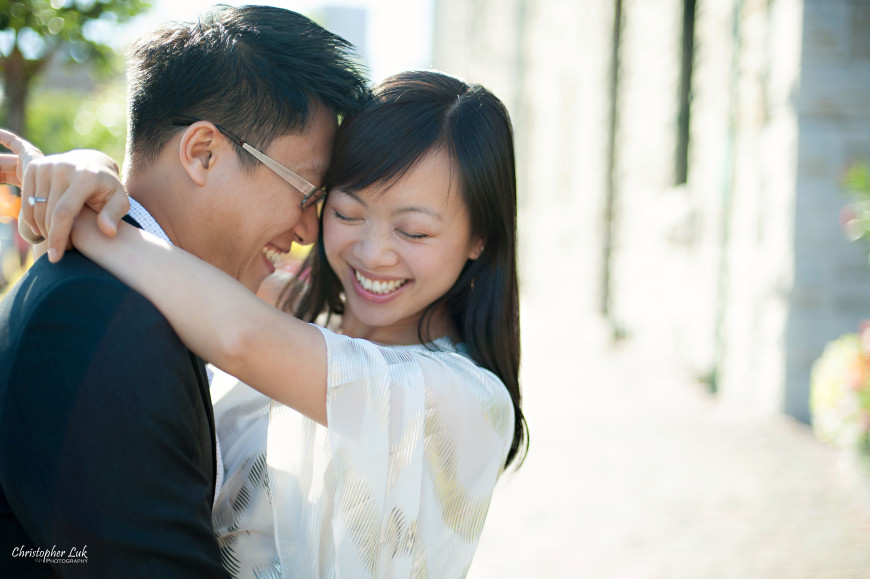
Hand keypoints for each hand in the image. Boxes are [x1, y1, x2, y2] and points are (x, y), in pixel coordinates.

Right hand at [0, 130, 128, 261]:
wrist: (93, 161)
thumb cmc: (108, 188)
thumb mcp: (120, 200)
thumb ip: (114, 215)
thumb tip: (108, 232)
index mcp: (85, 177)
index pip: (64, 212)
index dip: (58, 236)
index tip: (56, 257)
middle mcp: (63, 168)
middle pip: (48, 212)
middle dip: (51, 236)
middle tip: (61, 249)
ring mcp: (47, 165)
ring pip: (36, 207)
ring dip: (42, 228)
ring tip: (55, 238)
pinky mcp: (35, 166)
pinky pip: (27, 199)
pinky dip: (32, 217)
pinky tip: (42, 227)